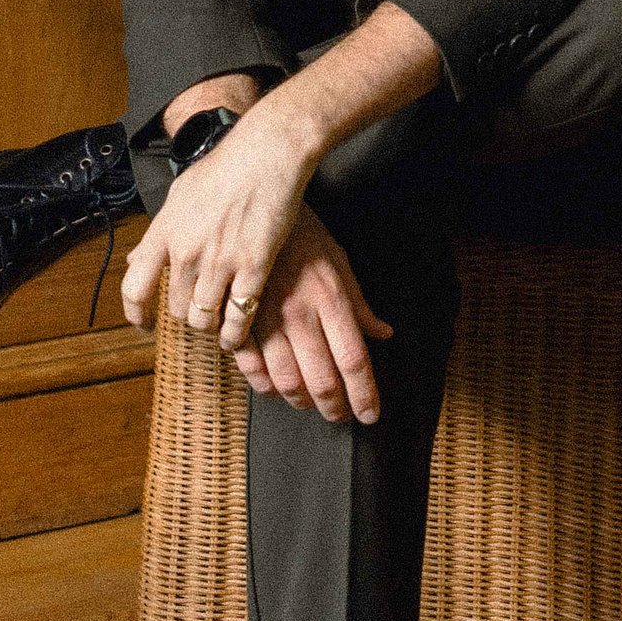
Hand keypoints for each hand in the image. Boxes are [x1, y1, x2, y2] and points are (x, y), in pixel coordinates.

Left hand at [121, 98, 320, 356]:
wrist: (266, 153)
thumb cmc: (225, 167)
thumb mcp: (180, 195)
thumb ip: (160, 231)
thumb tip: (136, 259)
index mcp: (164, 231)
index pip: (134, 287)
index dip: (136, 314)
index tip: (145, 324)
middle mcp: (186, 251)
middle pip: (175, 307)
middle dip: (186, 314)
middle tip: (198, 311)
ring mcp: (219, 261)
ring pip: (203, 317)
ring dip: (209, 325)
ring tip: (217, 325)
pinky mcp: (253, 267)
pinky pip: (237, 316)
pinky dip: (234, 333)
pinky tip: (235, 334)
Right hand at [226, 206, 392, 425]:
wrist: (253, 205)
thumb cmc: (302, 233)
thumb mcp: (338, 261)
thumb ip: (360, 304)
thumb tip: (384, 333)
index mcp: (330, 298)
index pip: (354, 360)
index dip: (365, 395)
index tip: (370, 415)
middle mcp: (300, 313)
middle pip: (322, 378)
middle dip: (335, 407)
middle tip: (340, 415)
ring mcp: (266, 319)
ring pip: (286, 380)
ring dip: (300, 400)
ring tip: (308, 403)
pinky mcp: (237, 318)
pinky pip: (250, 367)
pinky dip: (264, 385)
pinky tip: (274, 388)